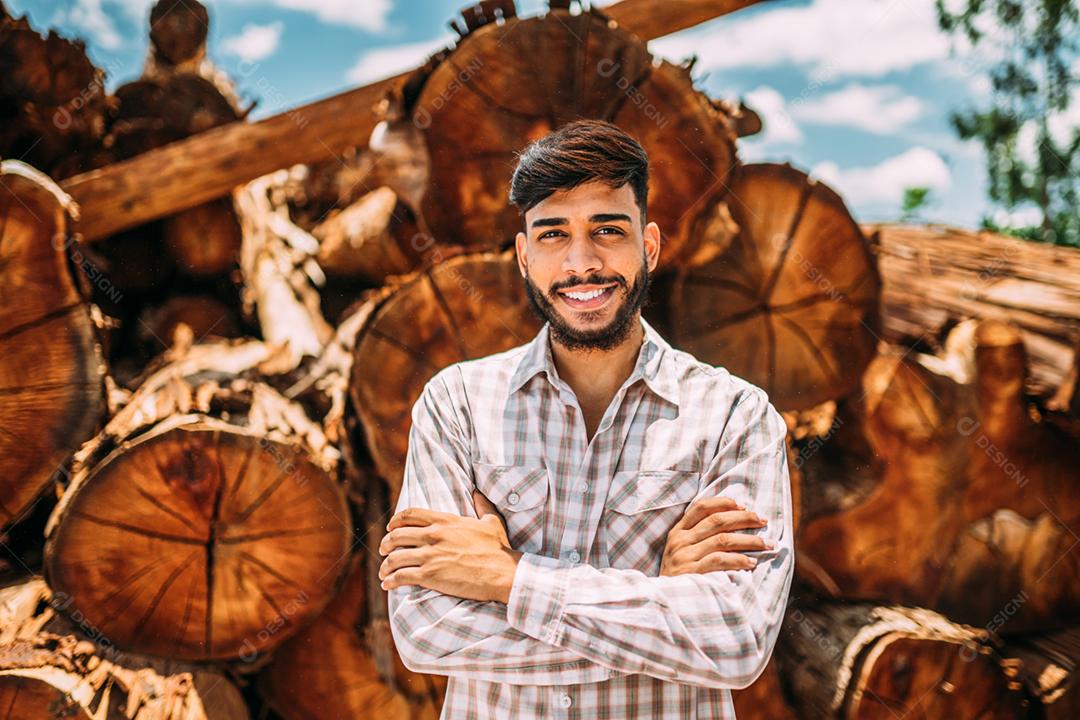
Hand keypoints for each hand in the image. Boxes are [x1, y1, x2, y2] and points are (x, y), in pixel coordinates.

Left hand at [379, 496, 521, 602]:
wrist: (502, 572)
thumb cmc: (498, 549)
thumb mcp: (491, 522)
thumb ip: (483, 505)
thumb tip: (478, 492)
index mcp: (446, 520)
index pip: (411, 514)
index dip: (396, 520)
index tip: (390, 527)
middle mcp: (434, 535)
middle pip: (397, 535)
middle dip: (386, 543)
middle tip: (383, 550)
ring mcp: (430, 555)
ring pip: (395, 557)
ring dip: (385, 565)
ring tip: (384, 572)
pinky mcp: (430, 575)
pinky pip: (401, 576)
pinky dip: (390, 580)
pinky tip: (387, 584)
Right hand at [660, 497, 772, 575]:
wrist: (662, 603)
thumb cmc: (678, 577)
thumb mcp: (679, 552)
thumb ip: (697, 537)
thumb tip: (732, 522)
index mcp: (677, 532)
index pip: (701, 507)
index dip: (724, 503)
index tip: (744, 506)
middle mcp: (680, 541)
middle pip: (717, 521)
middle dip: (744, 518)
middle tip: (762, 521)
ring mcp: (686, 556)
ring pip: (723, 539)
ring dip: (749, 540)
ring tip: (766, 544)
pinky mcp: (693, 573)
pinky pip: (720, 560)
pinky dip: (739, 560)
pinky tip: (752, 562)